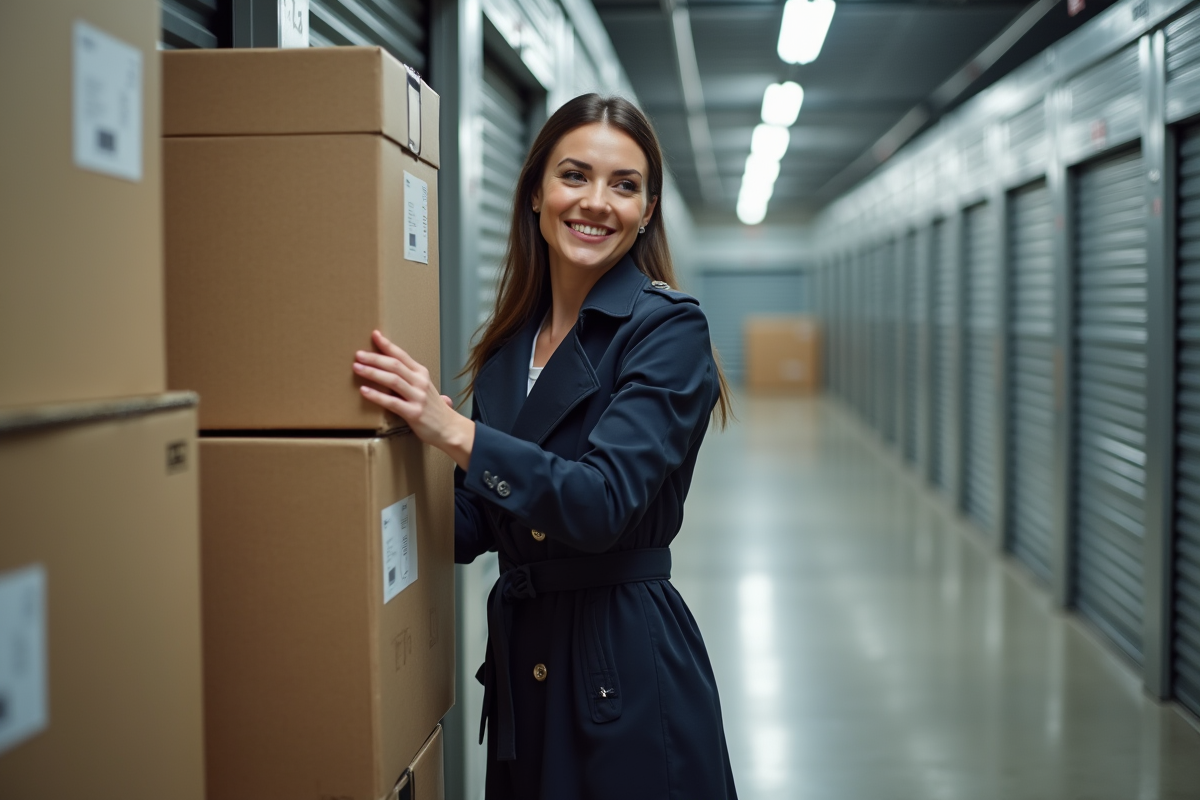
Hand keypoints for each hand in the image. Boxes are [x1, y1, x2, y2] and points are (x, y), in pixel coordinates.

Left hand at [353, 330, 473, 469]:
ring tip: (357, 368)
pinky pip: (392, 402)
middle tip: (358, 354)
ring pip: (393, 380)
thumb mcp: (425, 389)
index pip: (402, 355)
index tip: (374, 334)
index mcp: (422, 374)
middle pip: (394, 365)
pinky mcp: (414, 413)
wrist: (449, 429)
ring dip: (373, 372)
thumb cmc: (434, 410)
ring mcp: (418, 397)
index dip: (387, 344)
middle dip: (374, 358)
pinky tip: (364, 391)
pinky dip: (376, 395)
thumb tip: (394, 371)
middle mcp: (420, 382)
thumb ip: (411, 379)